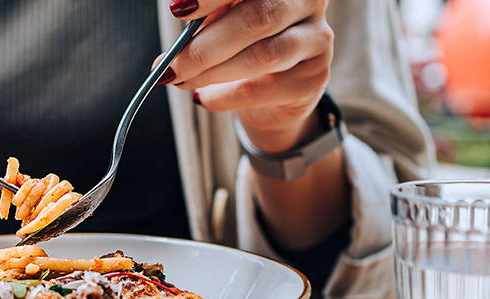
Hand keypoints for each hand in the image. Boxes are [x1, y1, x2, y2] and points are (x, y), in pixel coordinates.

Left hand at [161, 0, 333, 153]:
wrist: (273, 94)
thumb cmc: (243, 46)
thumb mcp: (223, 21)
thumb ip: (206, 18)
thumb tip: (175, 31)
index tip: (179, 9)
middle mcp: (308, 1)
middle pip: (257, 18)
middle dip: (205, 46)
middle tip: (173, 65)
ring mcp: (316, 39)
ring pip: (261, 56)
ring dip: (212, 72)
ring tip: (181, 81)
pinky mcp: (313, 78)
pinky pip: (263, 88)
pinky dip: (226, 96)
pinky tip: (205, 98)